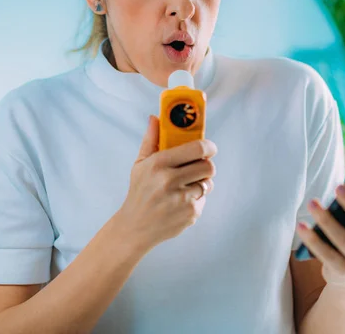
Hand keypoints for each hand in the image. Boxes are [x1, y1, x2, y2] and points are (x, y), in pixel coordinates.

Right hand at [117, 115, 216, 249]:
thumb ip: (151, 140)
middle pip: (208, 166)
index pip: (197, 148)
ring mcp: (181, 199)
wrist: (135, 227)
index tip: (209, 147)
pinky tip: (181, 202)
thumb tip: (155, 117)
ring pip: (208, 183)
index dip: (209, 146)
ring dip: (202, 182)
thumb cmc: (139, 191)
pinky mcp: (190, 214)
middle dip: (206, 165)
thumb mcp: (140, 164)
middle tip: (199, 166)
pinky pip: (203, 199)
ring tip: (187, 185)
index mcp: (158, 163)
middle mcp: (170, 180)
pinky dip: (196, 199)